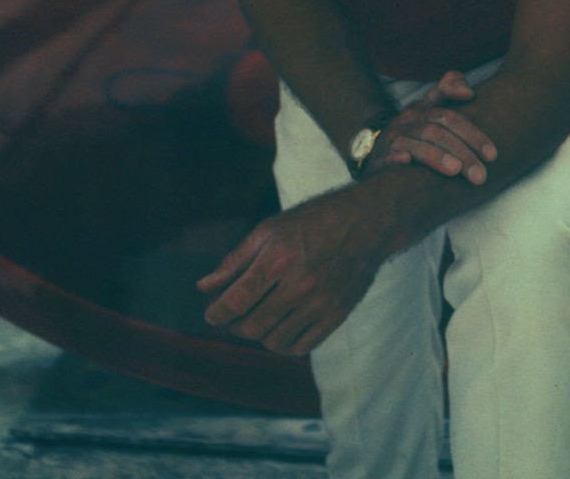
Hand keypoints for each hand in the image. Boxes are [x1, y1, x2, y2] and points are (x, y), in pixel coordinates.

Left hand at [196, 190, 386, 356]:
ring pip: (274, 341)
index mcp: (278, 259)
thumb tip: (203, 287)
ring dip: (259, 335)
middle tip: (235, 314)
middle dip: (235, 324)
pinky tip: (282, 326)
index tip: (212, 313)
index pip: (235, 302)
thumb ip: (235, 260)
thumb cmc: (313, 221)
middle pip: (251, 326)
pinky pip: (301, 347)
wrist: (366, 223)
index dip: (216, 313)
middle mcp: (298, 285)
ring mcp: (320, 304)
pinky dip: (285, 343)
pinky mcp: (336, 316)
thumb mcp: (270, 229)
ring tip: (259, 318)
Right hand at [365, 69, 497, 185]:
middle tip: (481, 173)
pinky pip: (389, 154)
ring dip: (437, 155)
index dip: (469, 124)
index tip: (490, 147)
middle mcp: (410, 120)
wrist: (373, 148)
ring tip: (456, 170)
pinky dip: (397, 157)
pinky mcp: (382, 156)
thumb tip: (469, 91)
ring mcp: (395, 137)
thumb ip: (448, 92)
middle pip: (439, 129)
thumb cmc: (411, 131)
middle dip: (463, 150)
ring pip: (418, 142)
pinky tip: (407, 162)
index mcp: (424, 108)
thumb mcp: (427, 109)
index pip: (449, 112)